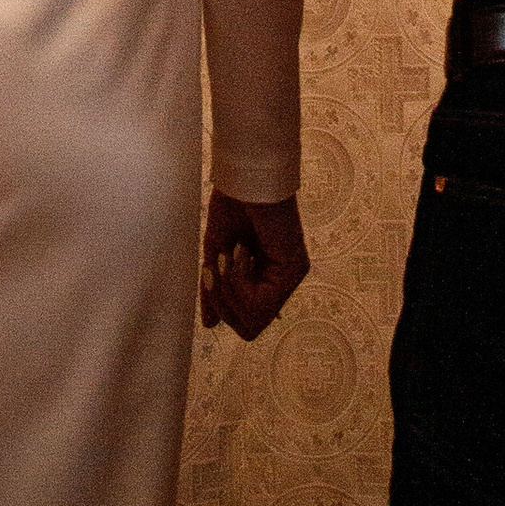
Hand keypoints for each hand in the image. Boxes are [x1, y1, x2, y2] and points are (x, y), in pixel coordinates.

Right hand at [202, 189, 309, 339]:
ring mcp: (292, 278)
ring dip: (229, 290)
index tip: (212, 271)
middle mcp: (283, 282)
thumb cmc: (232, 205)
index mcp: (266, 278)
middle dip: (224, 302)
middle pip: (249, 329)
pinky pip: (259, 306)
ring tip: (231, 253)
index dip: (223, 306)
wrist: (243, 176)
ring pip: (253, 323)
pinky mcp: (294, 270)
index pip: (247, 322)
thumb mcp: (216, 255)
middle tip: (217, 265)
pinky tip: (242, 250)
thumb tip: (210, 326)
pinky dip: (239, 281)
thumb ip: (214, 291)